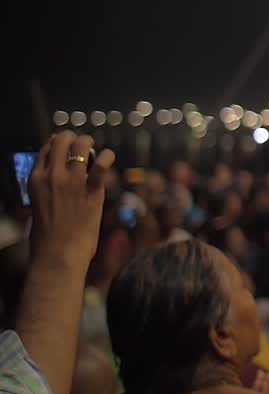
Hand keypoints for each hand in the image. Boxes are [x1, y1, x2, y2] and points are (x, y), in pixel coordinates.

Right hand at [28, 131, 115, 267]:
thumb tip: (53, 183)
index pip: (46, 148)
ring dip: (90, 143)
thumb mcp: (37, 206)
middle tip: (82, 144)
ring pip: (82, 145)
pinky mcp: (92, 190)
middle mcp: (52, 175)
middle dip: (73, 138)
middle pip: (62, 140)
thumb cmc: (46, 237)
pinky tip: (109, 157)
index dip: (57, 143)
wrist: (57, 255)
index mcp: (35, 179)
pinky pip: (102, 164)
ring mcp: (73, 181)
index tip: (66, 146)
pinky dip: (108, 156)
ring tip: (95, 149)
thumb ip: (45, 190)